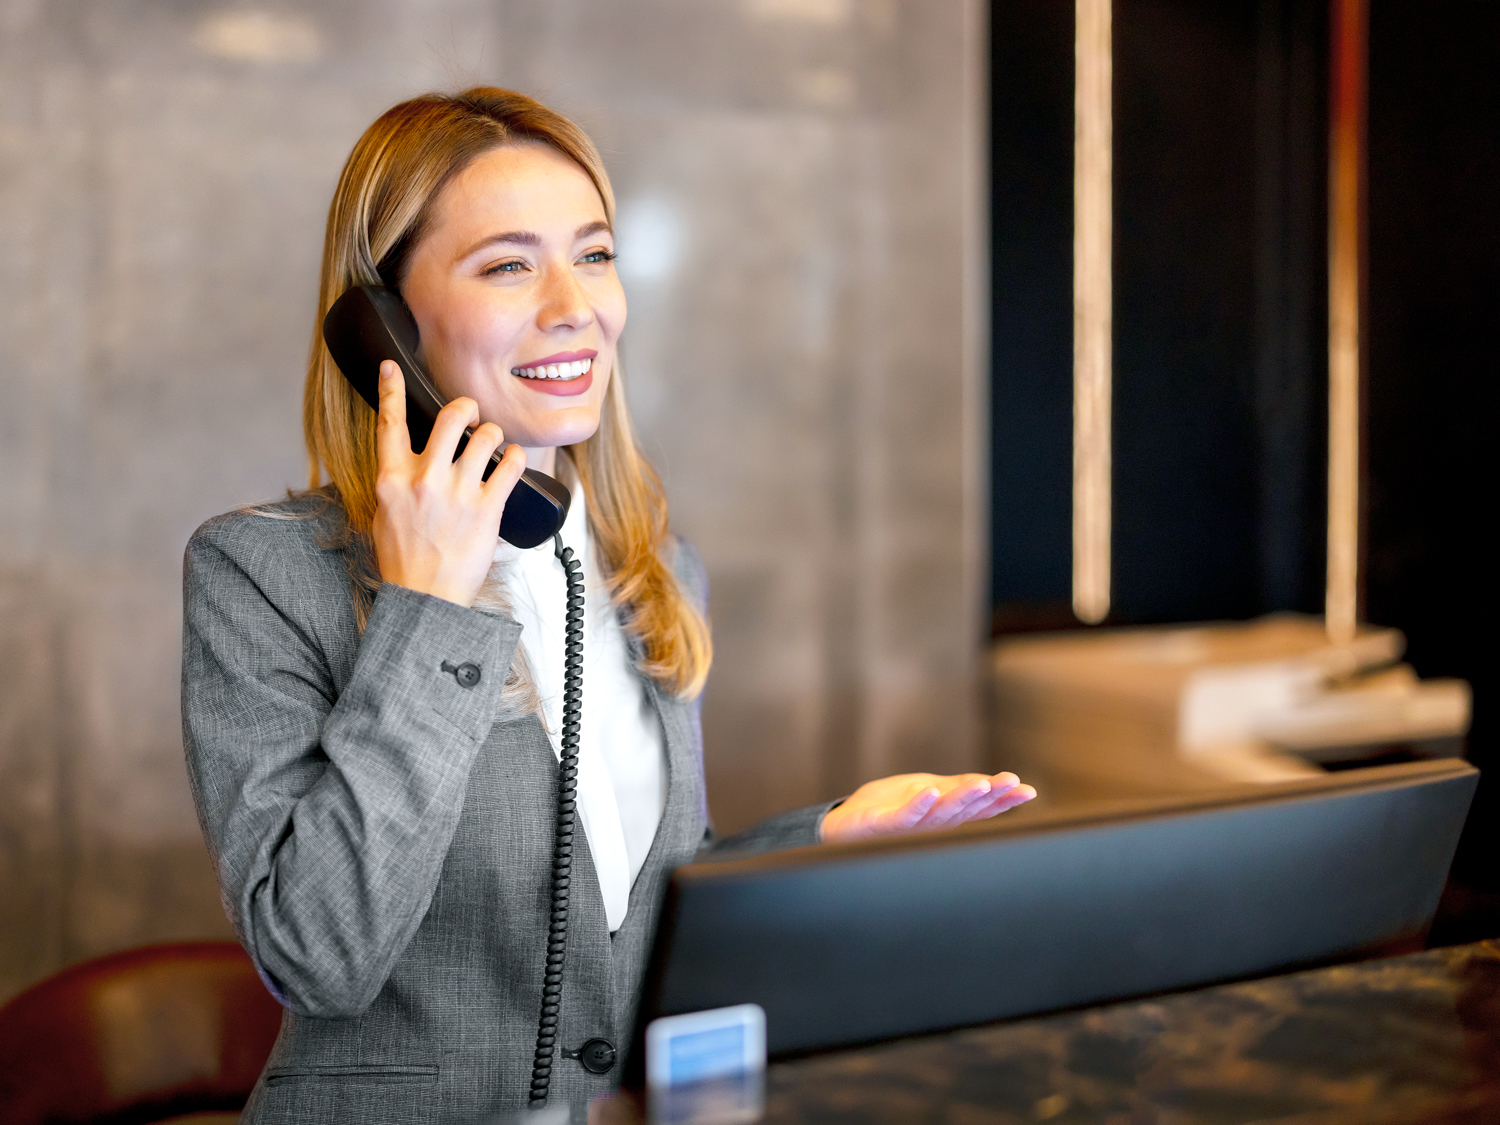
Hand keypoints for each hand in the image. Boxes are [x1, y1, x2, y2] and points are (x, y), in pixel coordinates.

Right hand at [371, 361, 527, 606]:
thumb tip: (408, 457)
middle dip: (466, 407)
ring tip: (493, 446)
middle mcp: (425, 481)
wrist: (426, 598)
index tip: (393, 367)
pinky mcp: (487, 509)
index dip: (392, 389)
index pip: (390, 423)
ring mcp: (458, 494)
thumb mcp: (385, 514)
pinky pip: (510, 465)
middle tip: (471, 413)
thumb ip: (397, 481)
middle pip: (450, 418)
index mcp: (392, 480)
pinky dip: (514, 457)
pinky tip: (512, 460)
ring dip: (494, 435)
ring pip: (486, 437)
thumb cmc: (405, 560)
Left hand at [819, 772, 1035, 843]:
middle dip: (990, 796)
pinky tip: (930, 791)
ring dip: (961, 798)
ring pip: (941, 812)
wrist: (845, 826)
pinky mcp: (884, 825)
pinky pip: (904, 816)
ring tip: (982, 783)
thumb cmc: (888, 808)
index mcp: (945, 815)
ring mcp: (910, 827)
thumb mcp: (928, 790)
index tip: (1027, 790)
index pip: (979, 808)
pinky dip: (918, 804)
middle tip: (1012, 783)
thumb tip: (993, 782)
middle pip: (966, 809)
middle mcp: (933, 825)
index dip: (1003, 800)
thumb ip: (955, 789)